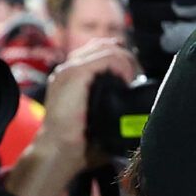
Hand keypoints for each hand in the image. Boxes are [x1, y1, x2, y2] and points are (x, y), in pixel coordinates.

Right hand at [4, 38, 140, 195]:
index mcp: (71, 77)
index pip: (99, 51)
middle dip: (126, 57)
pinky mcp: (75, 74)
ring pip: (107, 48)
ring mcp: (70, 69)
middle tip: (138, 76)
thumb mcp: (97, 120)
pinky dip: (122, 64)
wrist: (57, 150)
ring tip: (135, 77)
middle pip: (104, 45)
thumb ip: (111, 107)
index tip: (135, 75)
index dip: (120, 58)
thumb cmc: (78, 143)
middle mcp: (68, 68)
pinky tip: (128, 79)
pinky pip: (106, 57)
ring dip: (127, 60)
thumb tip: (138, 112)